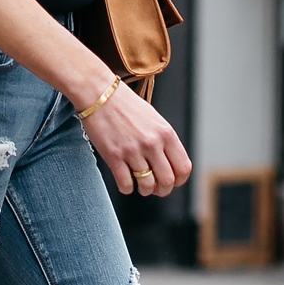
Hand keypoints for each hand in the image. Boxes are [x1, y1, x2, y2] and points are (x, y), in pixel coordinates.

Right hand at [80, 82, 191, 196]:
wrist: (99, 94)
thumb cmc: (126, 106)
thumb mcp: (154, 119)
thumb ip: (164, 141)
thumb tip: (169, 166)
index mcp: (166, 133)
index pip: (183, 168)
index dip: (179, 180)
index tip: (172, 181)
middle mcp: (152, 143)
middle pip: (167, 181)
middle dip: (162, 190)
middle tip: (155, 188)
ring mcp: (133, 151)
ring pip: (146, 185)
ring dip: (144, 190)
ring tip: (140, 185)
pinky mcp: (114, 156)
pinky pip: (126, 184)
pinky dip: (126, 188)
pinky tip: (125, 181)